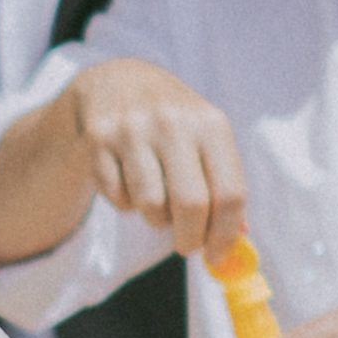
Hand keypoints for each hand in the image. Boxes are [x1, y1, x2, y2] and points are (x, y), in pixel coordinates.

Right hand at [51, 58, 249, 256]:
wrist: (117, 81)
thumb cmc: (174, 122)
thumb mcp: (206, 139)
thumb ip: (224, 185)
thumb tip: (239, 241)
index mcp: (210, 123)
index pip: (229, 193)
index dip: (225, 234)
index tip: (217, 255)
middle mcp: (173, 122)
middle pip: (191, 205)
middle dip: (189, 238)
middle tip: (186, 246)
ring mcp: (133, 129)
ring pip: (151, 206)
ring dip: (156, 218)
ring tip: (157, 200)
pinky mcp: (99, 139)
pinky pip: (119, 198)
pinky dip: (127, 203)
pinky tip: (129, 180)